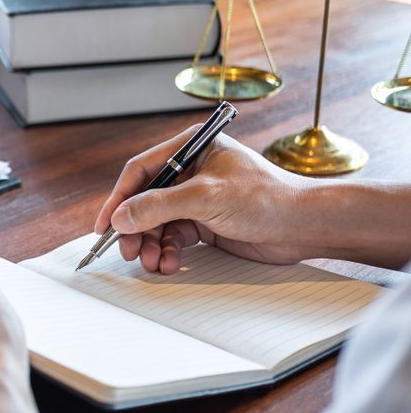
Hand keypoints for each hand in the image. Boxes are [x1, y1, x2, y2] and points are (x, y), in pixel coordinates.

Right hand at [93, 128, 410, 272]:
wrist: (306, 226)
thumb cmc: (268, 198)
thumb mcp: (206, 197)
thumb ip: (159, 205)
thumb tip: (121, 217)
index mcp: (191, 148)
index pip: (141, 171)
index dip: (119, 198)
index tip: (106, 225)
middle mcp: (191, 170)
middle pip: (145, 200)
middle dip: (135, 228)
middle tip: (129, 251)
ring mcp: (197, 197)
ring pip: (157, 222)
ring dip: (151, 244)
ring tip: (153, 262)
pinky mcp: (205, 221)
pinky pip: (174, 236)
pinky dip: (168, 251)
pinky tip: (170, 263)